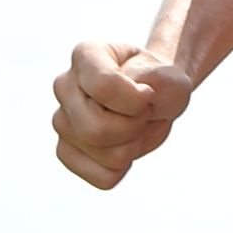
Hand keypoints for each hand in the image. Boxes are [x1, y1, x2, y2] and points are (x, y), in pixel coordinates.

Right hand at [56, 40, 195, 189]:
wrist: (153, 96)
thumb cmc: (159, 83)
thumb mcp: (170, 75)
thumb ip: (157, 82)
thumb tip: (135, 101)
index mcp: (85, 55)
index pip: (103, 87)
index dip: (137, 100)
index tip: (148, 93)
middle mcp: (64, 86)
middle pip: (96, 129)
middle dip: (135, 127)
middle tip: (142, 114)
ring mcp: (61, 121)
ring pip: (105, 155)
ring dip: (134, 146)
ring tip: (135, 127)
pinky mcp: (66, 152)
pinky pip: (103, 177)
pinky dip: (125, 168)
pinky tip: (124, 145)